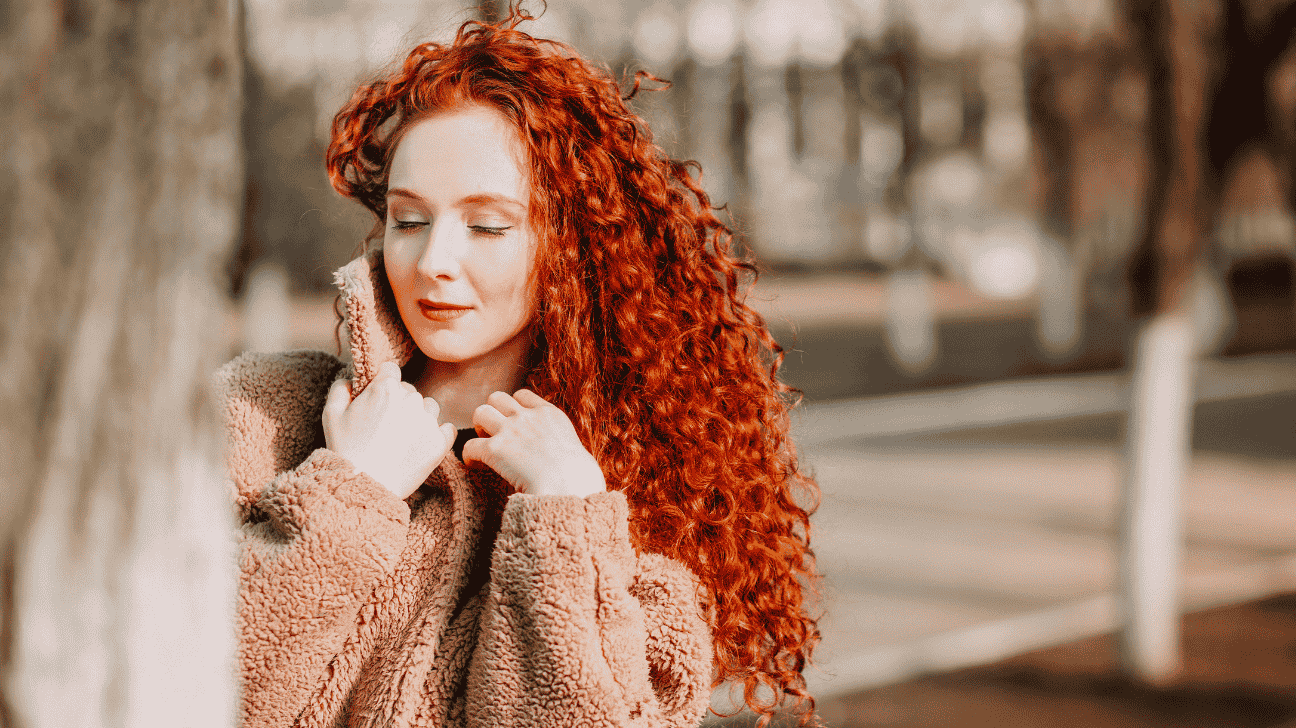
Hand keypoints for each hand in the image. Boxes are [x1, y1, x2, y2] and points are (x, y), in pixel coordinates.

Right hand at [322, 361, 455, 499]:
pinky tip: (421, 444)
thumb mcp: (331, 414)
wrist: (364, 486)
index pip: (391, 370)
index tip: (378, 400)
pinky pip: (447, 429)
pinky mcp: (440, 442)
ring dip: (419, 417)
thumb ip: (341, 388)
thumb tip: (351, 379)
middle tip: (384, 426)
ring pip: (429, 407)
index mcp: (386, 388)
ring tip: (401, 437)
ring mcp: (428, 421)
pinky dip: (437, 434)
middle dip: (399, 403)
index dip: (382, 383)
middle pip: (409, 391)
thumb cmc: (345, 450)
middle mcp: (411, 400)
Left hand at [462, 389, 606, 497]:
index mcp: (549, 414)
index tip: (514, 425)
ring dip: (478, 428)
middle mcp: (527, 417)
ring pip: (479, 412)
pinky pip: (469, 445)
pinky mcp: (495, 450)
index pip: (522, 395)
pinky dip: (469, 456)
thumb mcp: (575, 450)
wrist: (571, 488)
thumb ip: (561, 444)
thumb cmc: (580, 479)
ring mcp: (510, 431)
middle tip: (495, 435)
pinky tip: (475, 466)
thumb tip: (561, 457)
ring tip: (485, 446)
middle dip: (493, 413)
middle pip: (496, 398)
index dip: (513, 409)